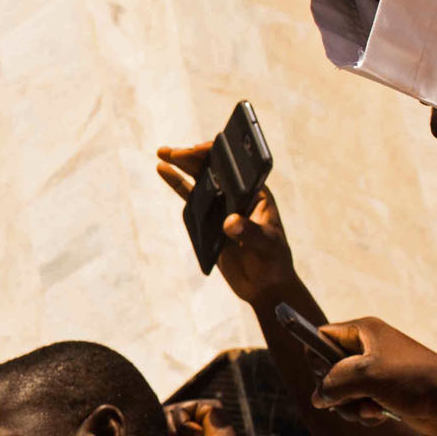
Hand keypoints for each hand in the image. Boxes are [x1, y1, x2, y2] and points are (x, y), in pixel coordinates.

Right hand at [153, 144, 294, 304]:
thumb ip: (250, 233)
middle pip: (215, 167)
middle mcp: (239, 194)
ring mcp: (223, 206)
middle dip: (194, 157)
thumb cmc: (274, 262)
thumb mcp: (266, 246)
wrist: (265, 285)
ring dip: (182, 164)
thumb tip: (230, 222)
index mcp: (257, 193)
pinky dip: (177, 183)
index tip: (199, 150)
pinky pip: (191, 196)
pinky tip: (164, 171)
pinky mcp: (210, 219)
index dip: (218, 153)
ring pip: (201, 178)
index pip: (238, 165)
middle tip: (173, 152)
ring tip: (162, 152)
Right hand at [311, 318, 436, 435]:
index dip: (317, 357)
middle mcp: (367, 349)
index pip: (321, 337)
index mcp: (363, 332)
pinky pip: (357, 403)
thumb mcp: (365, 375)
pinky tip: (379, 415)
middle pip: (328, 369)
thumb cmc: (412, 379)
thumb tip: (318, 397)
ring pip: (341, 391)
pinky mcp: (384, 393)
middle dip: (335, 389)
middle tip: (348, 396)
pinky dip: (364, 412)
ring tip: (368, 410)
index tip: (324, 375)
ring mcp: (376, 372)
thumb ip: (332, 383)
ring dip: (349, 406)